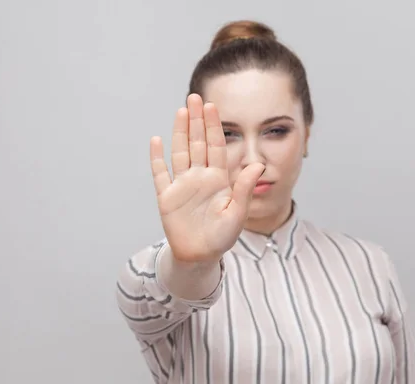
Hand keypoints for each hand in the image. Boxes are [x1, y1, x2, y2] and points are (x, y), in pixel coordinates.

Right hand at [150, 94, 264, 265]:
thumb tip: (258, 165)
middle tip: (194, 97)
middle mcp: (200, 177)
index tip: (212, 106)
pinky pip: (160, 174)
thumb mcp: (237, 213)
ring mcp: (182, 185)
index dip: (214, 126)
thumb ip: (244, 188)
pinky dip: (157, 158)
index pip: (216, 146)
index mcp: (218, 179)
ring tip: (180, 111)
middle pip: (197, 143)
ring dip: (179, 132)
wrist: (200, 256)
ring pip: (180, 152)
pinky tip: (156, 140)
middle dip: (196, 120)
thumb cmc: (222, 236)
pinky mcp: (167, 197)